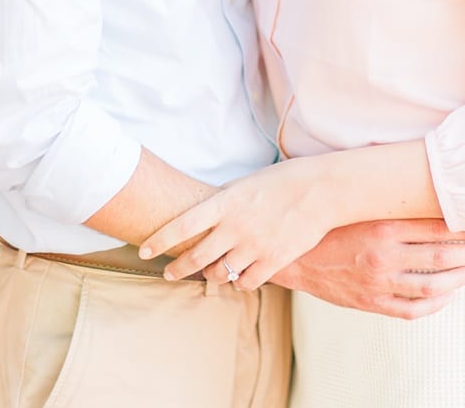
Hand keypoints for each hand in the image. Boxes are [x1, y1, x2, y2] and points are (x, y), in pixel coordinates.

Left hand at [140, 157, 334, 289]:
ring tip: (207, 273)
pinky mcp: (275, 260)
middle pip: (196, 255)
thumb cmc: (280, 182)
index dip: (160, 240)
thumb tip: (201, 213)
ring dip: (210, 275)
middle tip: (168, 273)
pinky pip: (246, 282)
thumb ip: (221, 201)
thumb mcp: (243, 184)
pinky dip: (238, 283)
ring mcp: (255, 245)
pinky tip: (236, 279)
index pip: (183, 225)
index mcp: (225, 203)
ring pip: (220, 273)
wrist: (320, 191)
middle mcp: (236, 227)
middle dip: (177, 267)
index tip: (143, 250)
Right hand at [271, 219, 464, 319]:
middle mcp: (384, 256)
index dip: (463, 227)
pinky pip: (414, 309)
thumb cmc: (322, 226)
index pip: (435, 226)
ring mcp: (379, 282)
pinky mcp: (372, 302)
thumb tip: (416, 187)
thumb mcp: (352, 206)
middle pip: (443, 257)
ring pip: (436, 286)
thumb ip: (383, 202)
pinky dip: (437, 304)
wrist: (289, 255)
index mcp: (380, 227)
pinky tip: (448, 295)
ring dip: (463, 278)